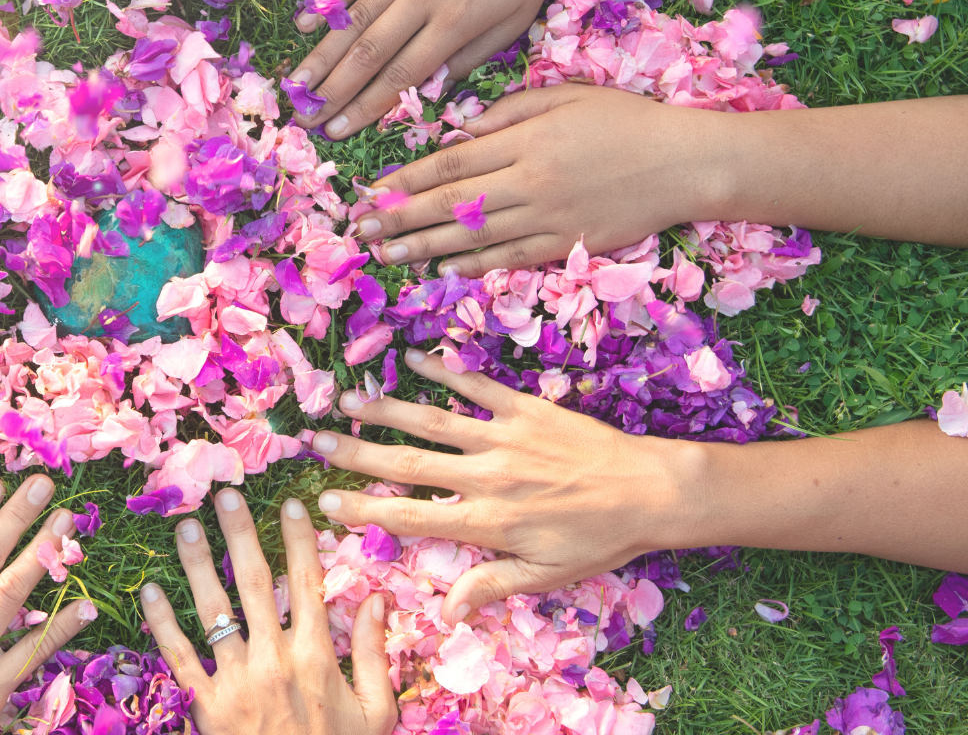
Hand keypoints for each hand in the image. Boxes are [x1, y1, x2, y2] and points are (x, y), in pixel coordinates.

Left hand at [138, 488, 396, 734]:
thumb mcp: (376, 711)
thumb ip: (373, 653)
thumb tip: (376, 599)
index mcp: (317, 656)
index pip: (307, 583)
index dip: (300, 540)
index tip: (292, 503)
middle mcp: (275, 659)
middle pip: (254, 583)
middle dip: (240, 534)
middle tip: (225, 495)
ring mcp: (237, 681)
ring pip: (213, 611)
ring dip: (197, 566)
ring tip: (185, 527)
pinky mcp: (206, 706)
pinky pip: (180, 657)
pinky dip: (162, 623)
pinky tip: (148, 592)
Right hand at [289, 0, 580, 138]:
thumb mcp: (515, 19)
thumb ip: (471, 57)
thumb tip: (429, 89)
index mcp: (454, 22)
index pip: (399, 76)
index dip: (364, 108)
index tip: (336, 132)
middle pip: (367, 53)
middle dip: (332, 91)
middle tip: (304, 117)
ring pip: (353, 18)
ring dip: (321, 55)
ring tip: (294, 83)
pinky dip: (328, 1)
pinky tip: (304, 24)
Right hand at [311, 351, 693, 620]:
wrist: (652, 491)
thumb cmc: (600, 539)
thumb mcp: (548, 576)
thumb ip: (491, 586)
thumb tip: (446, 611)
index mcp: (487, 522)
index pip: (411, 517)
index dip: (363, 509)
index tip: (324, 500)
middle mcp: (486, 476)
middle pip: (407, 464)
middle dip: (357, 453)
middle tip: (315, 441)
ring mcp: (504, 437)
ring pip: (432, 421)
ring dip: (386, 409)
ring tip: (347, 400)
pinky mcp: (525, 408)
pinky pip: (476, 386)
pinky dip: (445, 369)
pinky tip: (417, 357)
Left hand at [355, 84, 723, 274]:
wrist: (686, 163)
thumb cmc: (625, 121)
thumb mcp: (565, 95)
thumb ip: (509, 109)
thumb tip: (459, 128)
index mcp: (526, 139)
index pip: (451, 164)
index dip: (405, 179)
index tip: (370, 189)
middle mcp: (529, 181)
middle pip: (451, 203)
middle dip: (399, 216)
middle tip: (359, 229)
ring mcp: (547, 218)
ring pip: (472, 236)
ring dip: (422, 246)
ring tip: (386, 254)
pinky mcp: (566, 244)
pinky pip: (509, 258)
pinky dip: (472, 265)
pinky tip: (441, 269)